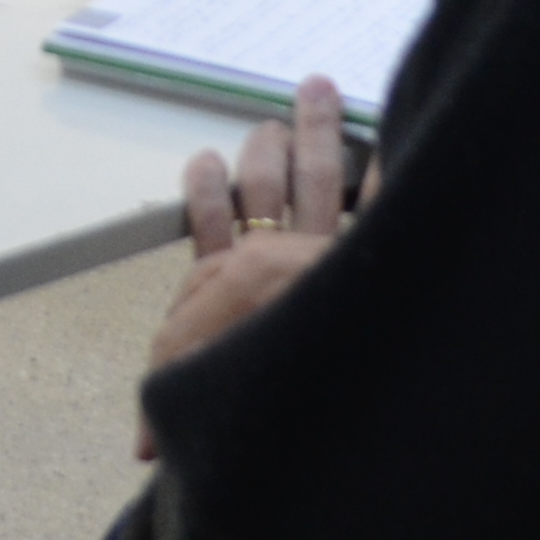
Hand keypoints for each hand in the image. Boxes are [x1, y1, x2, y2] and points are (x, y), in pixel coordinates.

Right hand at [138, 76, 366, 452]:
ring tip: (316, 93)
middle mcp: (283, 254)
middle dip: (265, 152)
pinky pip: (382, 204)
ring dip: (316, 136)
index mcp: (241, 280)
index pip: (212, 232)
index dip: (204, 197)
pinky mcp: (373, 250)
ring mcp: (331, 249)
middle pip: (267, 188)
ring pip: (319, 181)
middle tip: (272, 118)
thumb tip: (144, 446)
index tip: (206, 159)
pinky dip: (389, 174)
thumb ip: (180, 398)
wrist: (352, 384)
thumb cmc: (276, 383)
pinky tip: (395, 142)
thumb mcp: (205, 384)